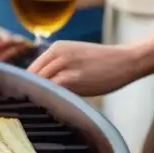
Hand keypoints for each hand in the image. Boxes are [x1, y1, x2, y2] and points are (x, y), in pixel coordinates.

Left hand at [27, 41, 141, 96]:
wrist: (126, 61)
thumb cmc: (100, 63)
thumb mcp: (74, 57)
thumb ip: (56, 67)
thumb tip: (37, 86)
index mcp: (55, 47)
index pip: (31, 68)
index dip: (27, 84)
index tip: (29, 95)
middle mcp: (57, 54)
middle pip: (32, 76)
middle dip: (31, 89)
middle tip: (33, 103)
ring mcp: (64, 65)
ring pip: (40, 83)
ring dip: (40, 94)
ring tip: (44, 104)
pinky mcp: (72, 78)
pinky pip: (53, 89)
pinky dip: (51, 96)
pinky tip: (55, 103)